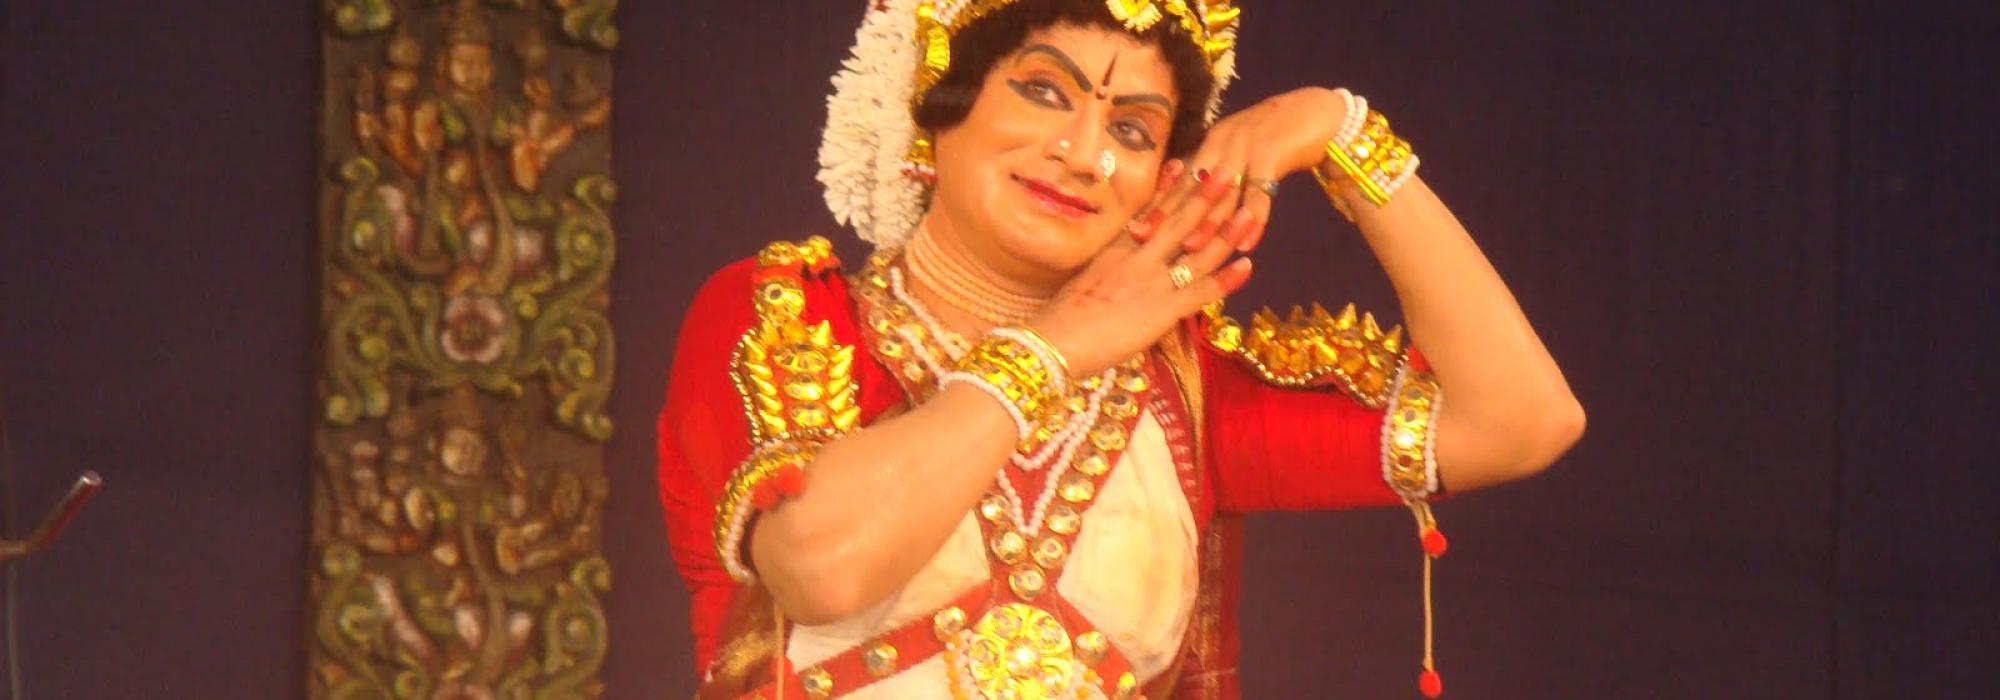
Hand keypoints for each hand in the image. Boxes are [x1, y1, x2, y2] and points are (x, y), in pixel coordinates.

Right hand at [1027, 166, 1256, 378]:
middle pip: (1177, 221)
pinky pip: (1200, 291)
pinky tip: (1247, 266)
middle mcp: (1136, 259)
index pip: (1148, 213)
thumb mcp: (1083, 285)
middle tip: (1226, 170)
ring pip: (1196, 251)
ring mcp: (1151, 283)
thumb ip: (1105, 273)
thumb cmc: (1060, 321)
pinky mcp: (1161, 312)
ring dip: (1225, 230)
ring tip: (1248, 210)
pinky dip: (1226, 279)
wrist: (1052, 344)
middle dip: (1204, 195)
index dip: (1169, 188)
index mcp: (1115, 251)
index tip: (1184, 164)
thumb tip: (1115, 270)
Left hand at [1131, 87, 1347, 252]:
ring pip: (1222, 191)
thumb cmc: (1276, 139)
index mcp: (1210, 145)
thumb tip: (1193, 204)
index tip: (1133, 230)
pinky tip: (1248, 243)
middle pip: (1192, 186)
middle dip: (1168, 215)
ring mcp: (1245, 147)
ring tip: (1190, 248)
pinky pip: (1260, 191)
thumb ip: (1218, 175)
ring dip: (1207, 221)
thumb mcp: (1240, 154)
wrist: (1316, 112)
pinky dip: (1254, 217)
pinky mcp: (1272, 153)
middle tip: (1145, 240)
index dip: (1157, 206)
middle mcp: (1221, 144)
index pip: (1179, 181)